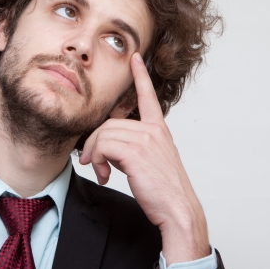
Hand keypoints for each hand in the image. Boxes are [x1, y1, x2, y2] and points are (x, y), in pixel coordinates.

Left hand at [79, 52, 209, 262]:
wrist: (177, 210)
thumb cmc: (164, 192)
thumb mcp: (150, 163)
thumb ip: (132, 148)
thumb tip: (108, 149)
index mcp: (159, 130)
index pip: (148, 97)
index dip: (140, 76)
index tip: (135, 59)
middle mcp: (153, 130)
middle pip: (108, 123)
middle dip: (93, 143)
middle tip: (92, 163)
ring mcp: (146, 139)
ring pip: (103, 134)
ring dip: (94, 154)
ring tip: (100, 172)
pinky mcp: (136, 151)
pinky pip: (103, 145)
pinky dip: (97, 160)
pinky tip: (104, 174)